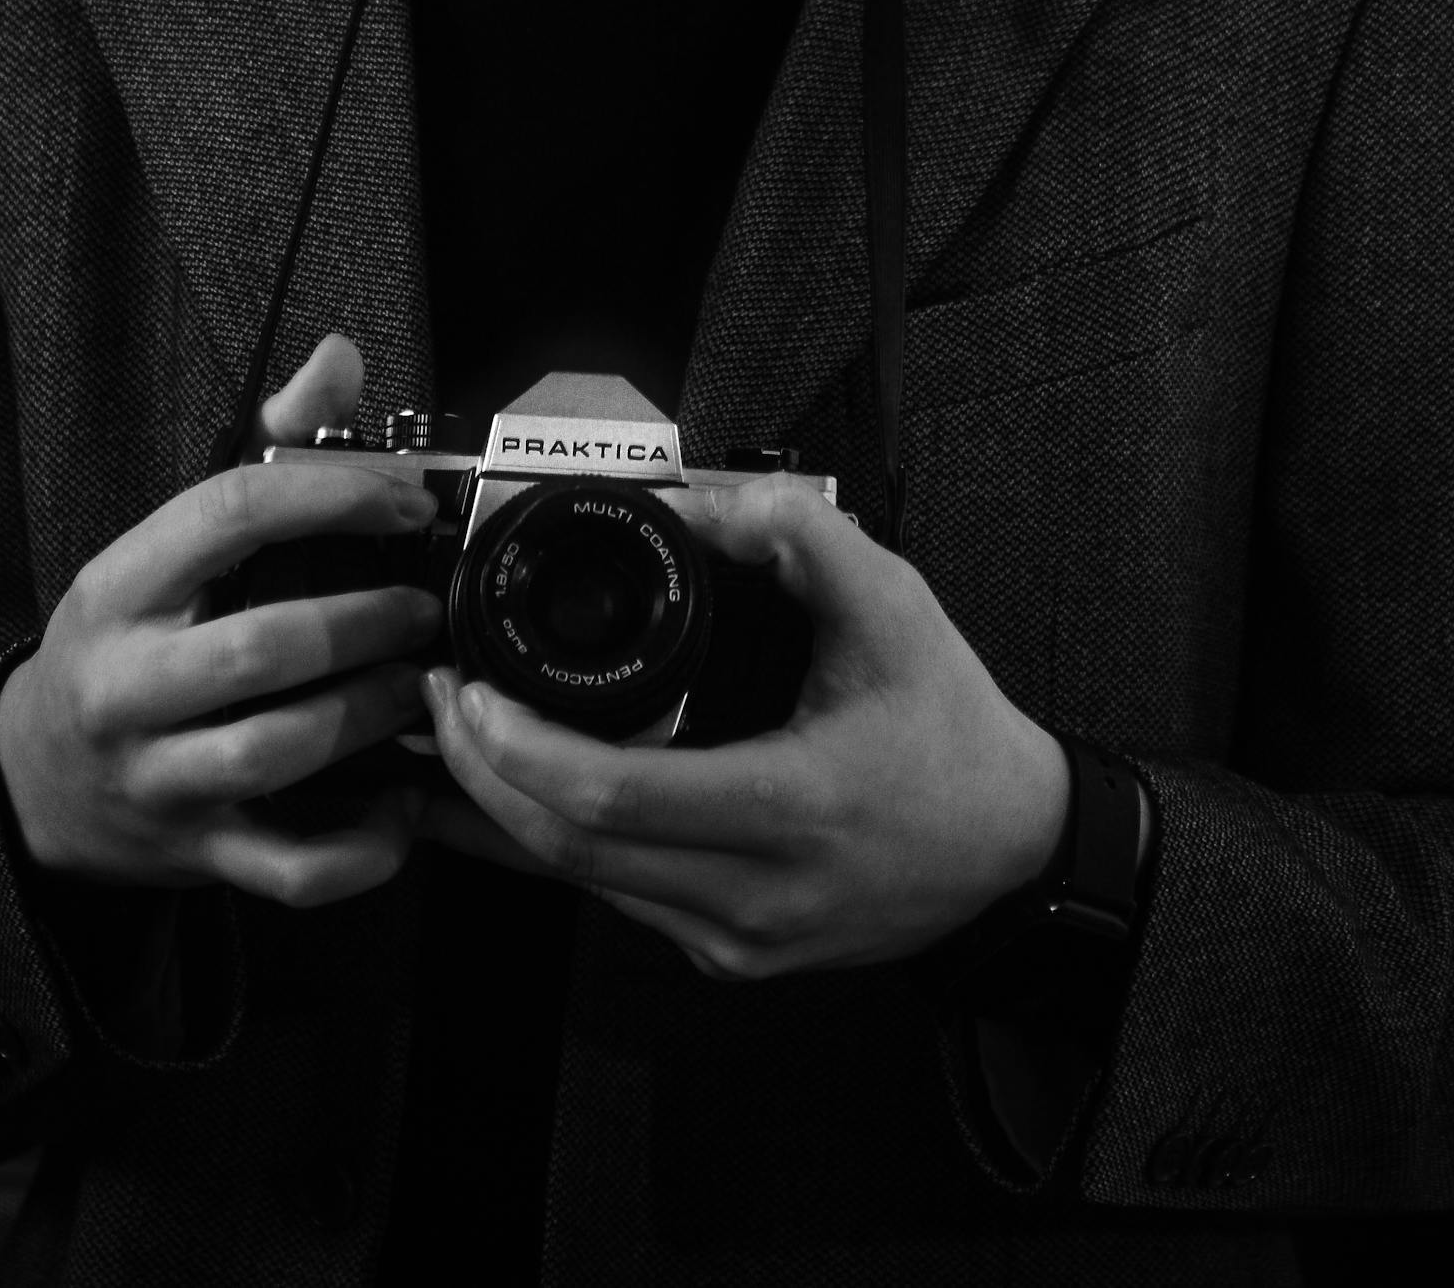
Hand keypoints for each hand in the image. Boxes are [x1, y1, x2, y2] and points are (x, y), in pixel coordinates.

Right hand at [0, 334, 440, 907]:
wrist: (35, 779)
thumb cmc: (130, 637)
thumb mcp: (168, 543)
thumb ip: (265, 445)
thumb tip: (339, 356)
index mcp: (121, 587)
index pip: (228, 513)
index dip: (333, 495)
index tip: (406, 501)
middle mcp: (128, 684)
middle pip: (261, 647)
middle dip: (365, 621)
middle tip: (426, 605)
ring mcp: (159, 779)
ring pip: (276, 754)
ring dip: (371, 717)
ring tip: (424, 684)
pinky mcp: (198, 856)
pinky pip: (292, 867)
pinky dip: (363, 846)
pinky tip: (404, 803)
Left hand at [419, 475, 1070, 978]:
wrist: (1015, 851)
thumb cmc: (954, 732)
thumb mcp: (892, 605)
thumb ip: (794, 532)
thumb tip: (692, 498)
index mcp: (788, 806)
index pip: (606, 796)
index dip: (512, 746)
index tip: (468, 688)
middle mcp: (754, 892)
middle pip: (567, 851)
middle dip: (477, 774)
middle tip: (438, 701)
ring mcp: (739, 937)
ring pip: (581, 887)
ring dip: (502, 815)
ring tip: (457, 739)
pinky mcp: (733, 955)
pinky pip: (620, 902)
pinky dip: (557, 846)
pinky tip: (520, 799)